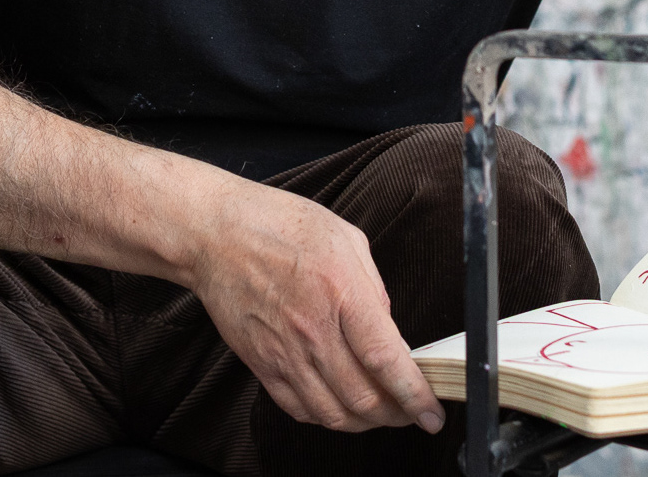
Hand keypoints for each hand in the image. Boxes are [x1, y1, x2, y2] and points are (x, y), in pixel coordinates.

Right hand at [182, 183, 442, 433]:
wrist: (215, 234)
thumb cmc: (277, 225)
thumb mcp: (346, 239)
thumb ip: (374, 288)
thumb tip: (389, 331)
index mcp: (341, 292)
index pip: (386, 361)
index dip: (416, 396)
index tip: (432, 413)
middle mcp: (313, 330)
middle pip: (363, 399)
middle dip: (397, 415)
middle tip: (412, 412)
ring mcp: (284, 352)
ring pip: (333, 414)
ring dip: (364, 422)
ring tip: (380, 413)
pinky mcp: (261, 364)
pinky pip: (299, 409)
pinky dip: (326, 417)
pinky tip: (340, 405)